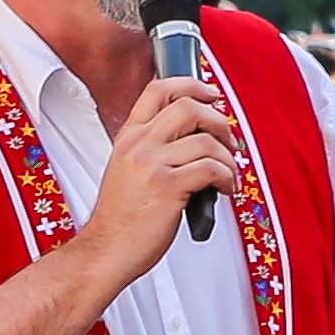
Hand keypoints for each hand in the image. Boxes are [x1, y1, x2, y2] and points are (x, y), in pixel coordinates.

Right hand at [77, 77, 238, 259]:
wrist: (107, 250)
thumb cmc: (120, 218)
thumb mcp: (126, 170)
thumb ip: (151, 149)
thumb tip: (193, 138)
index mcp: (129, 137)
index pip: (159, 89)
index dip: (191, 84)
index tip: (211, 94)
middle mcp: (139, 145)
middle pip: (189, 106)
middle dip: (219, 121)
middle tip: (228, 141)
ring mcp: (152, 165)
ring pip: (206, 140)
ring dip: (228, 157)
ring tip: (228, 174)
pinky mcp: (168, 187)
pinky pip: (212, 169)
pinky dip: (227, 178)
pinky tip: (224, 189)